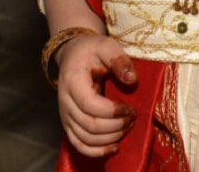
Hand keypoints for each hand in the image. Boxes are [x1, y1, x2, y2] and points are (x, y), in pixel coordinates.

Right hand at [55, 33, 137, 156]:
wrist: (73, 55)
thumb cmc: (91, 50)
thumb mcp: (106, 46)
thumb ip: (119, 61)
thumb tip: (132, 80)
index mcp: (72, 81)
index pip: (90, 104)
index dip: (112, 111)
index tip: (130, 108)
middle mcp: (65, 102)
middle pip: (90, 125)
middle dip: (116, 125)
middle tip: (133, 117)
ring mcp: (65, 115)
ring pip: (86, 138)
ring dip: (111, 137)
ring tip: (127, 126)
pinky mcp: (69, 124)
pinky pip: (79, 145)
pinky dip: (97, 151)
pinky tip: (114, 147)